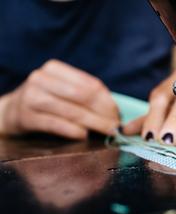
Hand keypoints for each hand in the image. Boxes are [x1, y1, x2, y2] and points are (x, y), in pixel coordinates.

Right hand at [0, 60, 119, 138]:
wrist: (12, 110)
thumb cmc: (46, 100)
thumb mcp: (63, 90)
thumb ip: (85, 94)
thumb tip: (113, 111)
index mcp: (55, 69)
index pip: (90, 85)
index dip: (108, 102)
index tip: (118, 115)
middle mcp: (42, 79)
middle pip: (83, 97)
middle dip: (103, 114)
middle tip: (115, 127)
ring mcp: (32, 96)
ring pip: (72, 111)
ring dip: (94, 124)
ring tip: (106, 132)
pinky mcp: (26, 116)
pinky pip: (56, 124)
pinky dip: (74, 131)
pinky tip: (84, 135)